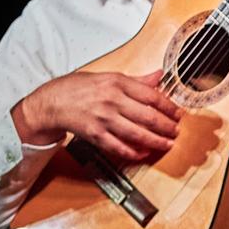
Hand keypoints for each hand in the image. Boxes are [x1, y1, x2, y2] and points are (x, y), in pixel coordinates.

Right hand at [14, 69, 182, 162]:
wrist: (51, 103)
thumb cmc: (77, 88)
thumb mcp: (108, 76)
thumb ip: (136, 80)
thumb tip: (158, 75)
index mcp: (117, 83)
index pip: (151, 96)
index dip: (168, 106)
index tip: (178, 113)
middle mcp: (111, 101)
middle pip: (147, 116)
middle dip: (166, 126)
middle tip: (176, 131)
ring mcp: (103, 119)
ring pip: (136, 134)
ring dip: (155, 141)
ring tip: (167, 143)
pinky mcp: (95, 135)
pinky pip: (118, 147)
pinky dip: (133, 152)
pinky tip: (144, 153)